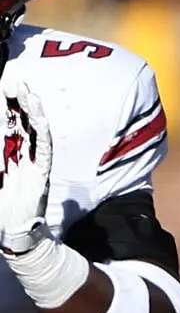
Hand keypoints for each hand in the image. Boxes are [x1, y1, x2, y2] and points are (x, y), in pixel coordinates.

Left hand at [0, 85, 53, 255]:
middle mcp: (19, 155)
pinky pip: (42, 145)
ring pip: (31, 129)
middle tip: (11, 78)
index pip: (3, 125)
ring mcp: (31, 162)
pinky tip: (37, 112)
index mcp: (5, 155)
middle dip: (13, 100)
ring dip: (28, 108)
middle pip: (17, 121)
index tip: (0, 86)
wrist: (14, 234)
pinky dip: (40, 127)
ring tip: (23, 87)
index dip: (1, 107)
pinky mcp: (41, 170)